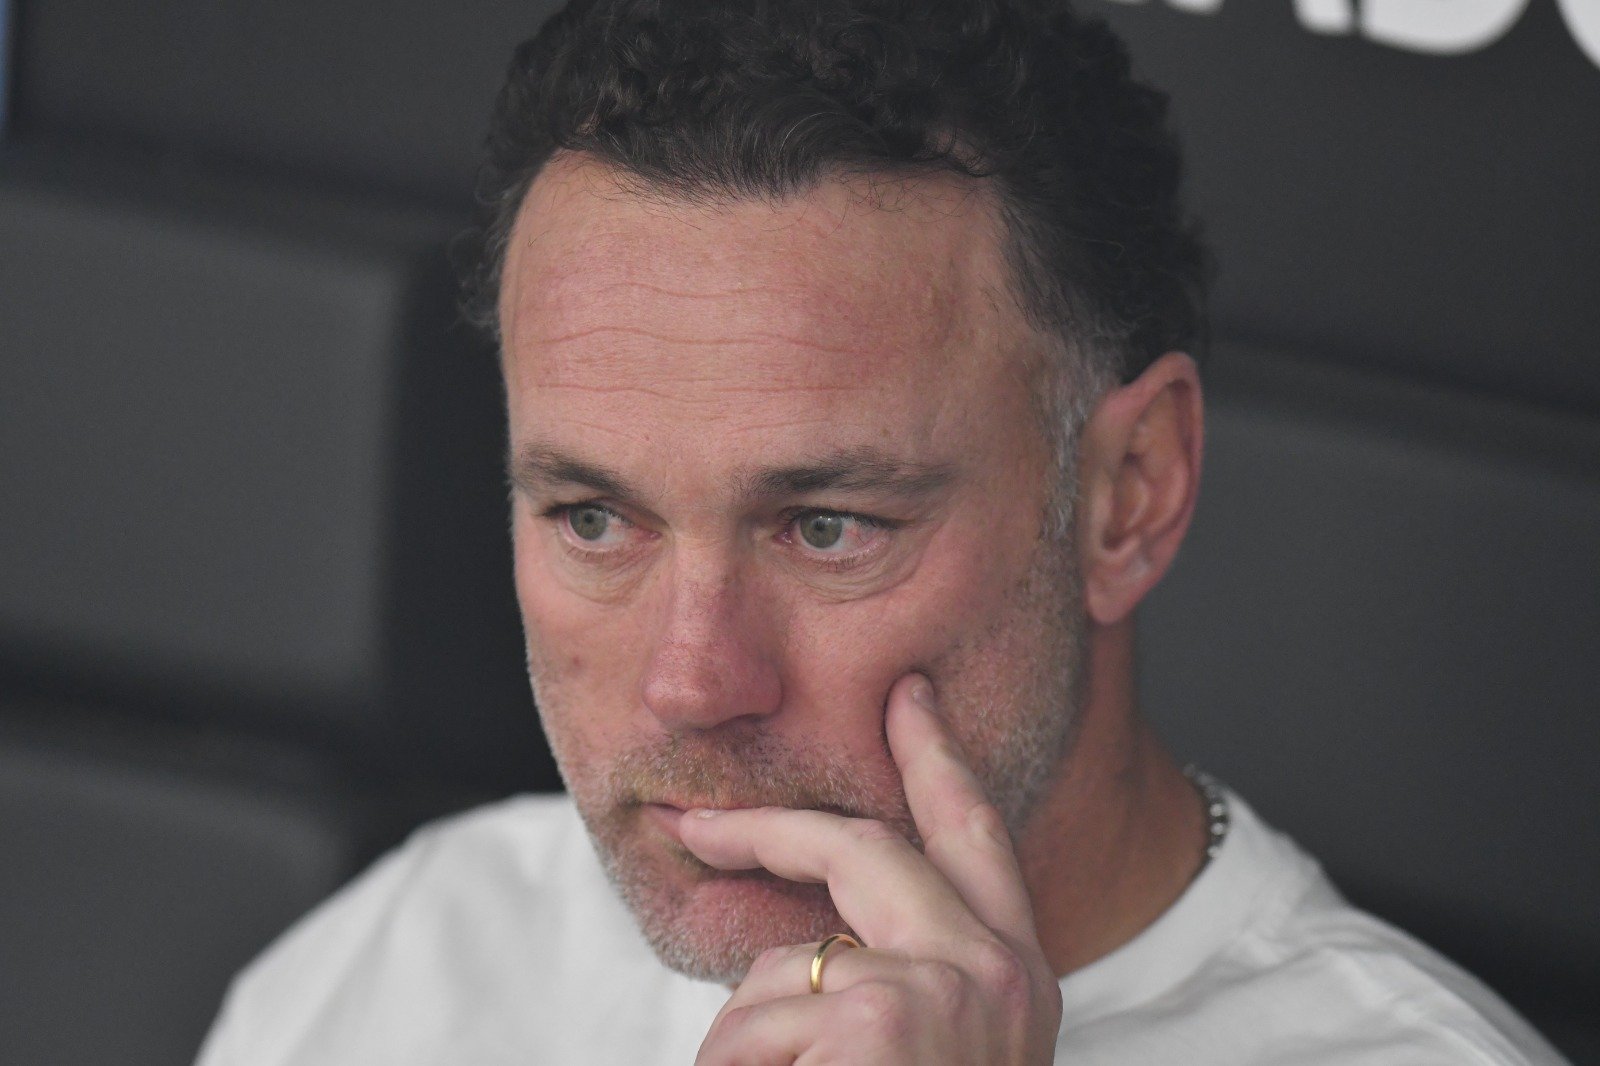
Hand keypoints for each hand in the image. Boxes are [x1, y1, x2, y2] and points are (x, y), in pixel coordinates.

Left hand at [678, 674, 1062, 1063]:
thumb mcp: (944, 1046)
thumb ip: (908, 978)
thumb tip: (815, 944)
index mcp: (1018, 976)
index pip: (974, 834)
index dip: (936, 756)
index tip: (908, 692)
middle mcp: (995, 970)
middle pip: (864, 848)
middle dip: (768, 830)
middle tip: (693, 823)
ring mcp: (940, 986)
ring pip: (781, 968)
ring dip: (744, 1041)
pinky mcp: (880, 1017)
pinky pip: (749, 1024)